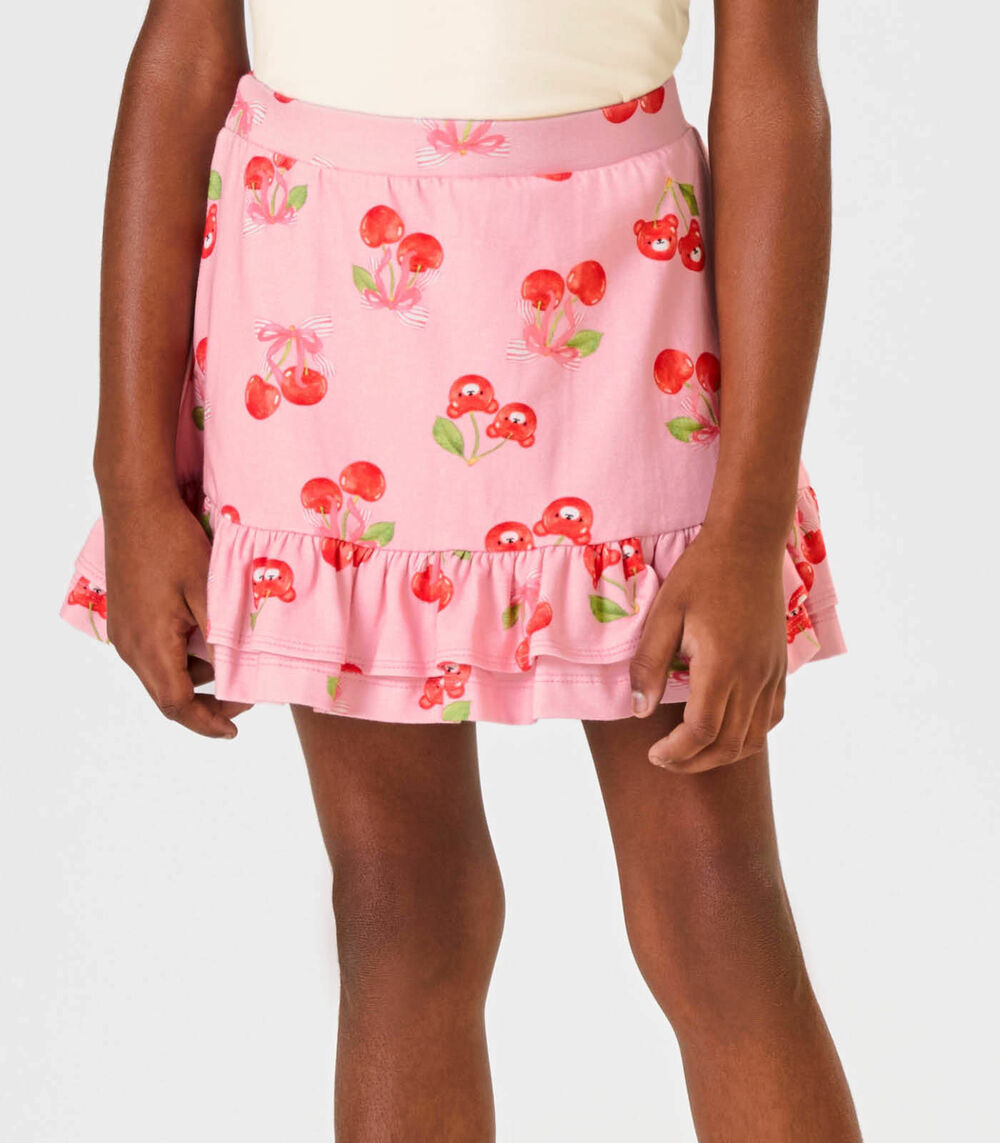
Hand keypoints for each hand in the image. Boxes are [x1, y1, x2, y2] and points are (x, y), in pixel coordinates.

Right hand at [103, 491, 251, 737]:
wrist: (135, 503)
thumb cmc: (173, 542)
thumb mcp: (209, 590)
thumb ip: (222, 638)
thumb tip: (238, 676)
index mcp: (150, 645)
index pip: (177, 705)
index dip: (207, 723)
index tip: (234, 730)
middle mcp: (130, 646)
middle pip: (167, 696)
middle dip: (206, 704)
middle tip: (243, 698)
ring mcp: (123, 632)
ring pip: (161, 674)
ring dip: (196, 677)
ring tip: (232, 658)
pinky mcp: (126, 617)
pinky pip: (154, 652)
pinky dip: (182, 656)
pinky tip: (206, 636)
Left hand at [629, 526, 787, 771]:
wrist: (748, 544)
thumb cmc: (701, 575)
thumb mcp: (664, 614)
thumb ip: (649, 664)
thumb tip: (639, 711)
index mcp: (722, 665)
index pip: (701, 731)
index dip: (676, 753)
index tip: (654, 754)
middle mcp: (753, 676)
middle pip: (729, 745)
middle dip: (694, 762)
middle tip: (665, 760)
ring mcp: (772, 674)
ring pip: (754, 738)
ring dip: (722, 755)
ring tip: (691, 753)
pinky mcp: (780, 668)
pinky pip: (771, 718)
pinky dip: (748, 736)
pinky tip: (726, 731)